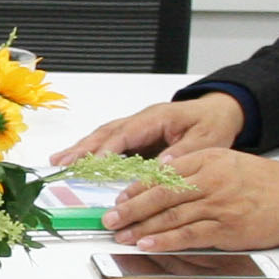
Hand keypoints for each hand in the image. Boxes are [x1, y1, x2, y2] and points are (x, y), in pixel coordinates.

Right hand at [51, 90, 242, 166]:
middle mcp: (142, 120)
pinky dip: (91, 151)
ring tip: (60, 161)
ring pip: (104, 136)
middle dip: (83, 148)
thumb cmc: (212, 124)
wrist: (218, 112)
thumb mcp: (206, 141)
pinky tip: (78, 160)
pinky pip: (110, 142)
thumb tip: (161, 167)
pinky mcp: (136, 136)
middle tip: (62, 161)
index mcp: (157, 118)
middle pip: (107, 133)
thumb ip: (183, 153)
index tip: (93, 165)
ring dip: (82, 148)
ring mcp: (137, 126)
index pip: (126, 134)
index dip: (108, 150)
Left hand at [101, 146, 278, 251]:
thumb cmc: (265, 181)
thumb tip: (162, 174)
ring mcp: (218, 205)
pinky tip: (148, 244)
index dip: (137, 187)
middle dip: (131, 208)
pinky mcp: (227, 229)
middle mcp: (211, 180)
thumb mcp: (228, 161)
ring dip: (142, 228)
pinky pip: (189, 235)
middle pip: (161, 195)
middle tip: (109, 219)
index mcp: (209, 160)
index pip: (164, 174)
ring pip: (171, 216)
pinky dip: (166, 240)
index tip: (119, 198)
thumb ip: (196, 166)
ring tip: (122, 235)